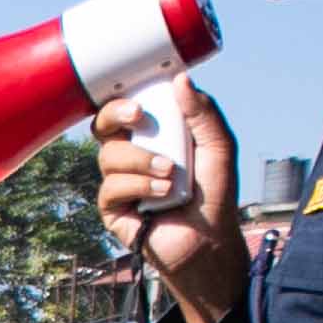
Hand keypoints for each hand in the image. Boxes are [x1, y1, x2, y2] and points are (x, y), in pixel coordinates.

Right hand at [96, 81, 246, 322]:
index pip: (128, 106)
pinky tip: (162, 194)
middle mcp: (131, 155)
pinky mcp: (113, 208)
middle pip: (104, 124)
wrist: (210, 242)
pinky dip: (139, 185)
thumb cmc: (215, 195)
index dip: (126, 95)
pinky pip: (111, 186)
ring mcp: (120, 181)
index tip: (143, 92)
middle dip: (115, 114)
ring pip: (109, 155)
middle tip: (139, 116)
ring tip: (170, 174)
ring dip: (141, 160)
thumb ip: (204, 114)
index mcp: (153, 136)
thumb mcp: (219, 147)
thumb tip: (181, 80)